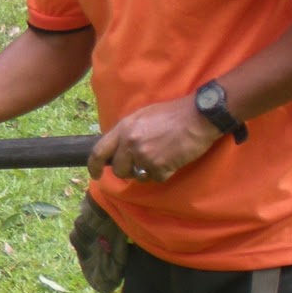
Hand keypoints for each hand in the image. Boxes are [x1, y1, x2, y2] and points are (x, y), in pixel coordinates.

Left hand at [88, 95, 221, 183]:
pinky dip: (164, 172)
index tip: (95, 175)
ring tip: (160, 158)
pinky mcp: (160, 166)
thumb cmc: (171, 114)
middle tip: (140, 165)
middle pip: (119, 170)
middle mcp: (130, 142)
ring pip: (138, 176)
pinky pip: (156, 178)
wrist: (197, 116)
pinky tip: (172, 159)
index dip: (94, 166)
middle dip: (127, 171)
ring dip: (147, 172)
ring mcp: (144, 155)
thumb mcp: (141, 116)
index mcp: (123, 128)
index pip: (99, 151)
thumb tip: (118, 148)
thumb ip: (127, 132)